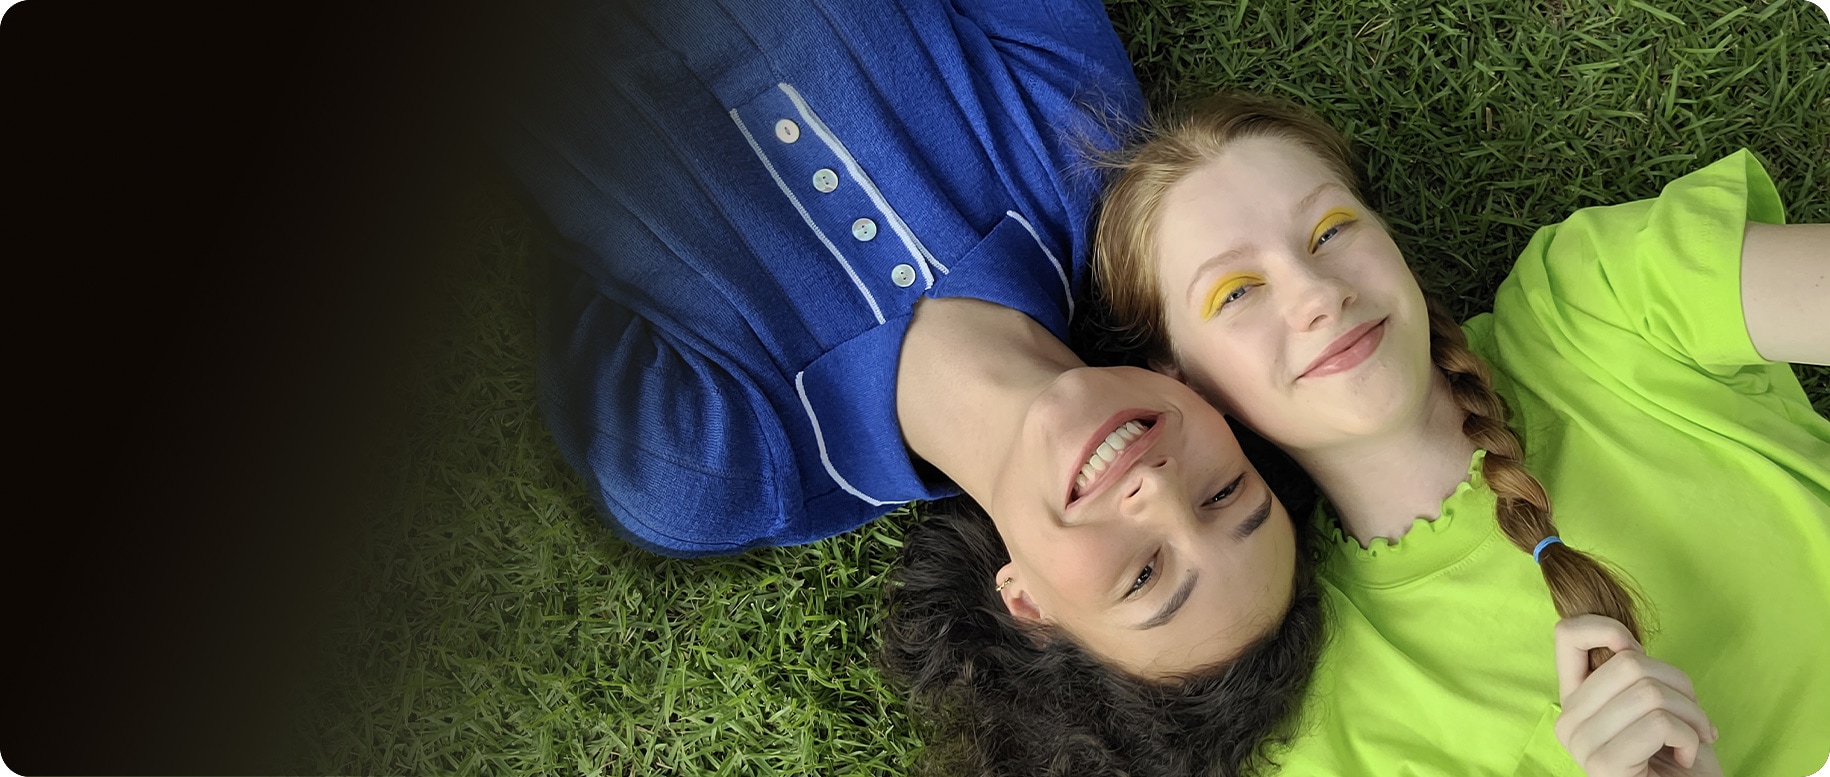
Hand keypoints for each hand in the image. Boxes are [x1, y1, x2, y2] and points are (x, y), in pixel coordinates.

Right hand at [1552, 615, 1722, 776]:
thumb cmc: (1677, 755)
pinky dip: (1689, 738)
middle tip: (1691, 715)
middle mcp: (1567, 721)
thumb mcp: (1653, 703)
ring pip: (1648, 692)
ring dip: (1690, 714)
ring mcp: (1581, 745)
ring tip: (1694, 736)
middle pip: (1628, 663)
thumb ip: (1632, 674)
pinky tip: (1685, 756)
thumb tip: (1627, 642)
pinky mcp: (1604, 765)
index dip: (1608, 628)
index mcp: (1574, 701)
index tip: (1639, 653)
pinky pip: (1658, 724)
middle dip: (1678, 685)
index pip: (1566, 635)